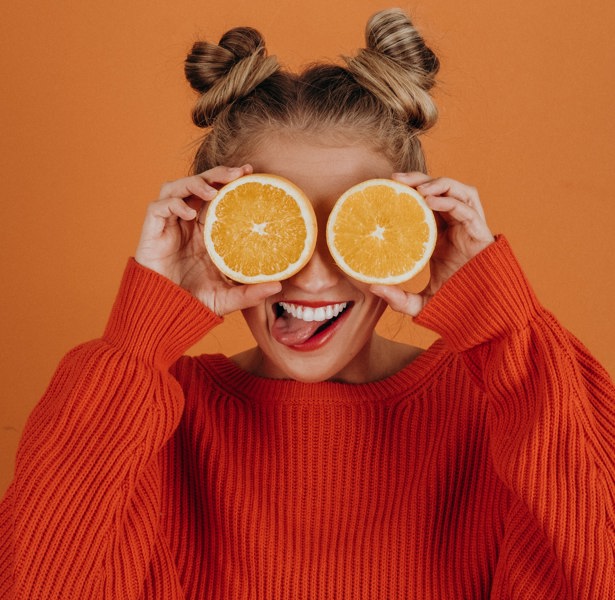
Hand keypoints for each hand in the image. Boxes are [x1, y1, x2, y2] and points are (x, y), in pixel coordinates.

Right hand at [135, 165, 280, 314]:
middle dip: (217, 173)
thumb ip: (251, 292)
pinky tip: (189, 214)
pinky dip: (174, 204)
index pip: (218, 195)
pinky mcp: (152, 231)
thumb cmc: (195, 302)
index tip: (250, 173)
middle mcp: (188, 223)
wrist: (165, 313)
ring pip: (177, 187)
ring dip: (195, 183)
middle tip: (239, 173)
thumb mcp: (228, 297)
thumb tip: (279, 286)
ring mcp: (170, 225)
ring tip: (213, 191)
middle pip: (200, 184)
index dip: (231, 180)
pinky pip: (159, 207)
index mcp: (207, 231)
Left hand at [371, 172, 494, 315]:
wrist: (482, 314)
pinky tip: (430, 201)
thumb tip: (373, 288)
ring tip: (417, 188)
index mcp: (440, 236)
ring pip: (457, 191)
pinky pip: (466, 208)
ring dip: (438, 183)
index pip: (425, 204)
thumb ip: (398, 298)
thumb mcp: (420, 302)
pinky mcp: (481, 233)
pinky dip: (449, 201)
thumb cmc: (454, 304)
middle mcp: (455, 227)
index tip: (386, 188)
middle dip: (419, 179)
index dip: (408, 192)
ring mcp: (469, 228)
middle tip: (395, 179)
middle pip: (439, 190)